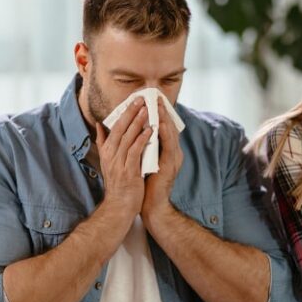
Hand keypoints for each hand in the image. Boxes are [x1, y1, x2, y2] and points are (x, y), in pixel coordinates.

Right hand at [94, 97, 152, 219]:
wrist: (119, 206)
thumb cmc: (118, 184)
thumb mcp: (108, 161)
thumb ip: (104, 143)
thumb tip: (99, 125)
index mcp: (107, 151)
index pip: (114, 127)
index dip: (124, 113)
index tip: (133, 100)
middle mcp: (111, 155)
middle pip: (120, 129)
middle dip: (131, 112)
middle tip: (141, 99)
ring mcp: (119, 163)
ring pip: (128, 138)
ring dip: (138, 122)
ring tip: (147, 109)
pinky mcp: (128, 172)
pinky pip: (135, 152)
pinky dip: (142, 140)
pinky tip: (150, 130)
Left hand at [142, 98, 183, 229]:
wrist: (149, 205)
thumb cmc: (144, 183)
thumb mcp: (140, 160)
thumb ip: (138, 146)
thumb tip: (127, 132)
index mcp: (165, 151)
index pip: (163, 127)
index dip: (158, 113)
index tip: (151, 98)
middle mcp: (172, 153)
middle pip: (169, 127)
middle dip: (163, 111)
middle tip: (156, 95)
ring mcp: (173, 159)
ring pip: (170, 133)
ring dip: (165, 118)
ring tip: (159, 104)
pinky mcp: (170, 165)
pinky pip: (168, 146)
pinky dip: (164, 133)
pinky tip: (159, 124)